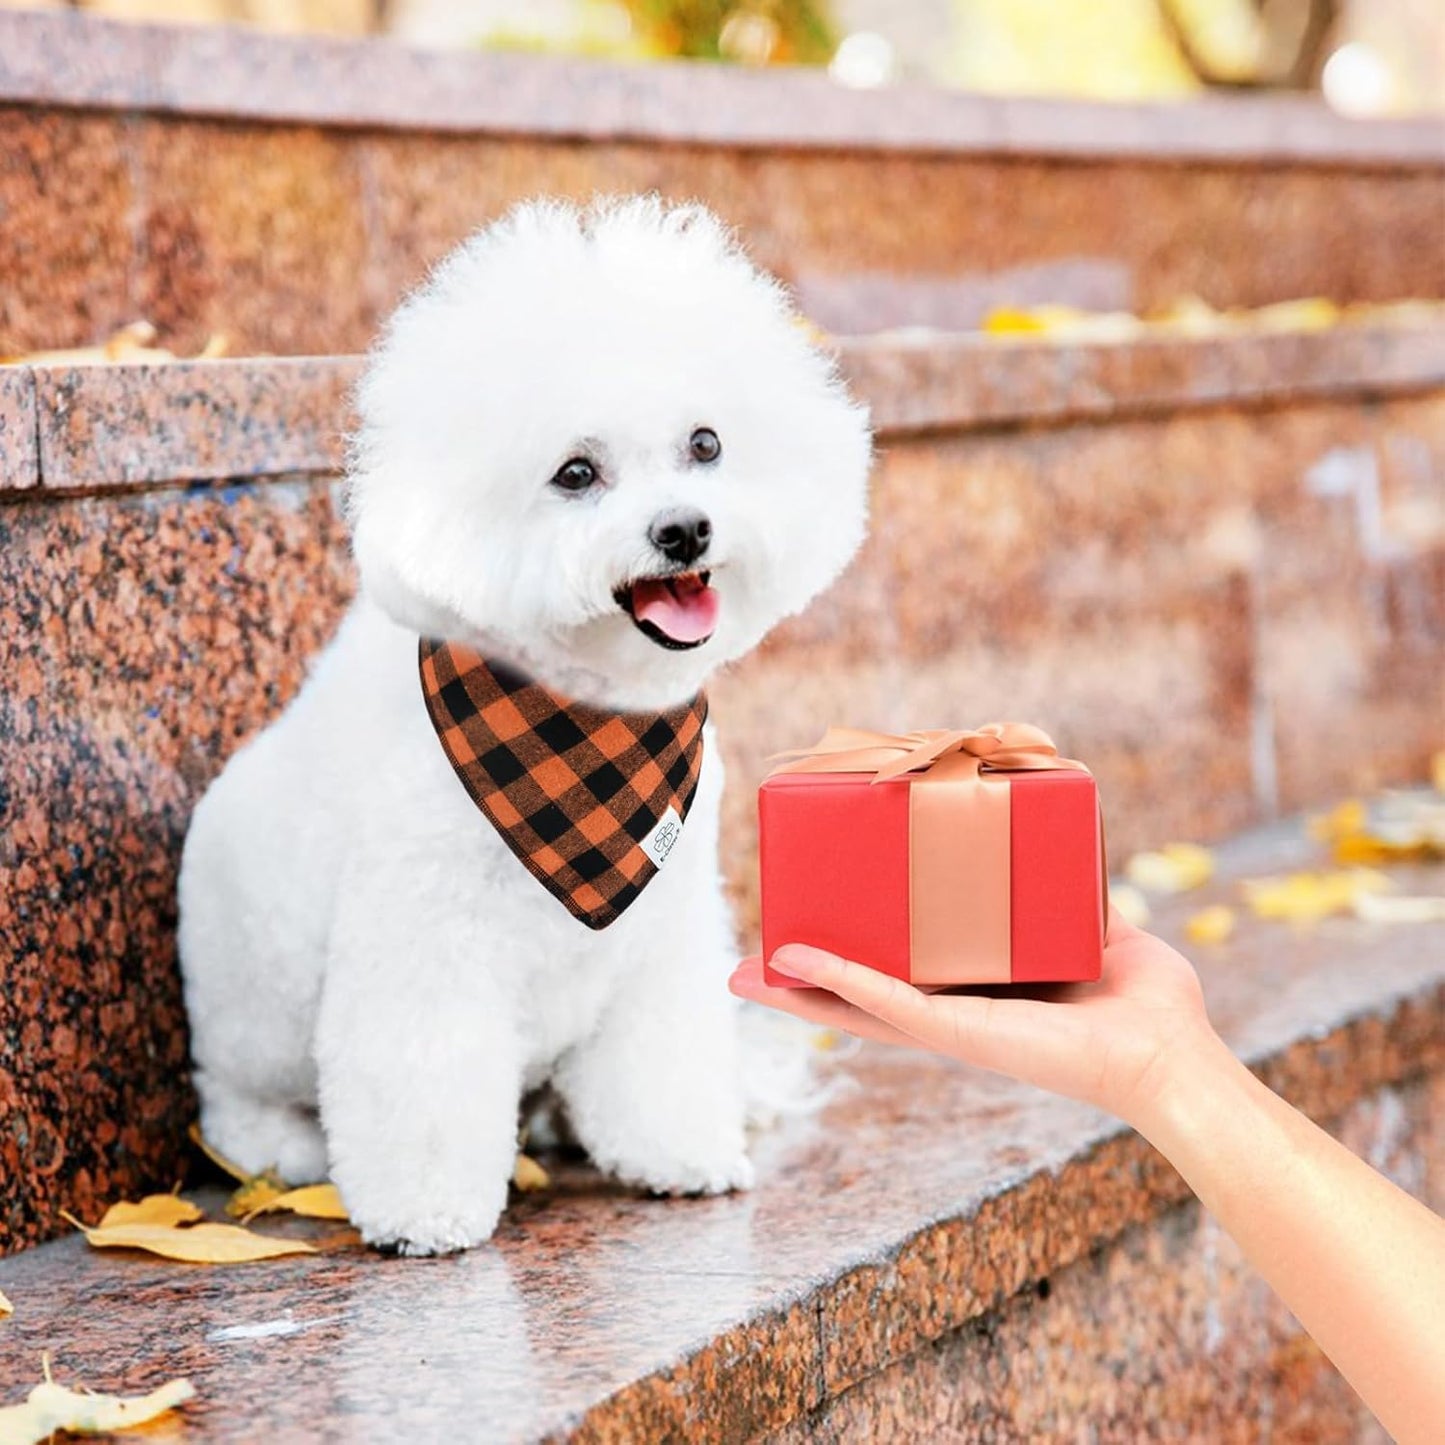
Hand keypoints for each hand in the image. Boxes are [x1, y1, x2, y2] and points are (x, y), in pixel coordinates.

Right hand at [729, 910, 1215, 1130]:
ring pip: (853, 1006)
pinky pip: (886, 1003)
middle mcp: (953, 1012)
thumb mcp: (1098, 928)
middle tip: (751, 962)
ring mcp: (950, 1024)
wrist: (1171, 1052)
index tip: (807, 937)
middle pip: (857, 997)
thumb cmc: (1147, 1004)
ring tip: (742, 973)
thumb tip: (1066, 852)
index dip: (847, 960)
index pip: (897, 976)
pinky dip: (839, 982)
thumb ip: (1072, 895)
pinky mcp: (958, 1030)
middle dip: (801, 983)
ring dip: (796, 988)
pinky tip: (797, 962)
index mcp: (977, 991)